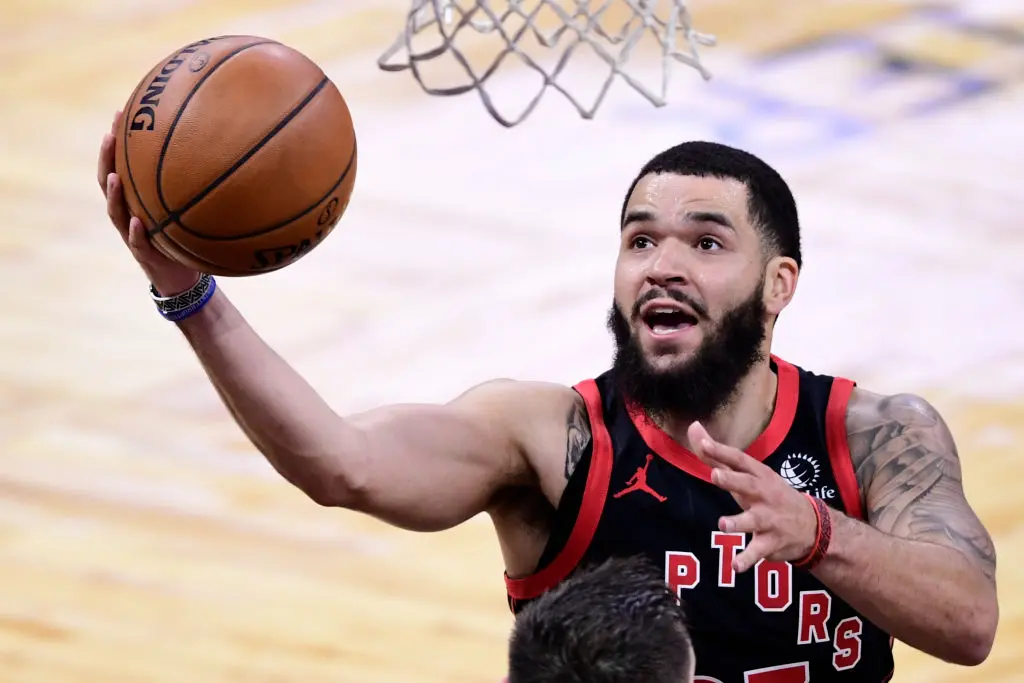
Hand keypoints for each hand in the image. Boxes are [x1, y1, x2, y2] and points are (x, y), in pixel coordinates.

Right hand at [97, 110, 198, 295]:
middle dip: (107, 158)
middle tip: (109, 135)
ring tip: (114, 177)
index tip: (120, 111)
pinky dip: (135, 232)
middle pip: (108, 182)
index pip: (121, 164)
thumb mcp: (192, 208)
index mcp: (137, 199)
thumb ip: (199, 184)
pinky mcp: (144, 255)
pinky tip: (135, 221)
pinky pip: (137, 243)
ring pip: (115, 212)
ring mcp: (132, 235)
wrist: (186, 278)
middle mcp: (129, 213)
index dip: (118, 140)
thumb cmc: (188, 238)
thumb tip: (227, 149)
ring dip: (113, 194)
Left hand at [688, 421, 817, 572]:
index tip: (702, 443)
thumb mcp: (748, 474)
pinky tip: (735, 566)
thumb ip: (717, 455)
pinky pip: (757, 552)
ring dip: (738, 522)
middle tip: (715, 475)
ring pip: (753, 521)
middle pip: (748, 485)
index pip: (739, 460)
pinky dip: (747, 559)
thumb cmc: (769, 494)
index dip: (721, 451)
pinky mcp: (770, 542)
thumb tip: (693, 427)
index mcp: (758, 475)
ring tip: (723, 525)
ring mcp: (769, 519)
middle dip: (732, 481)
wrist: (812, 526)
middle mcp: (764, 495)